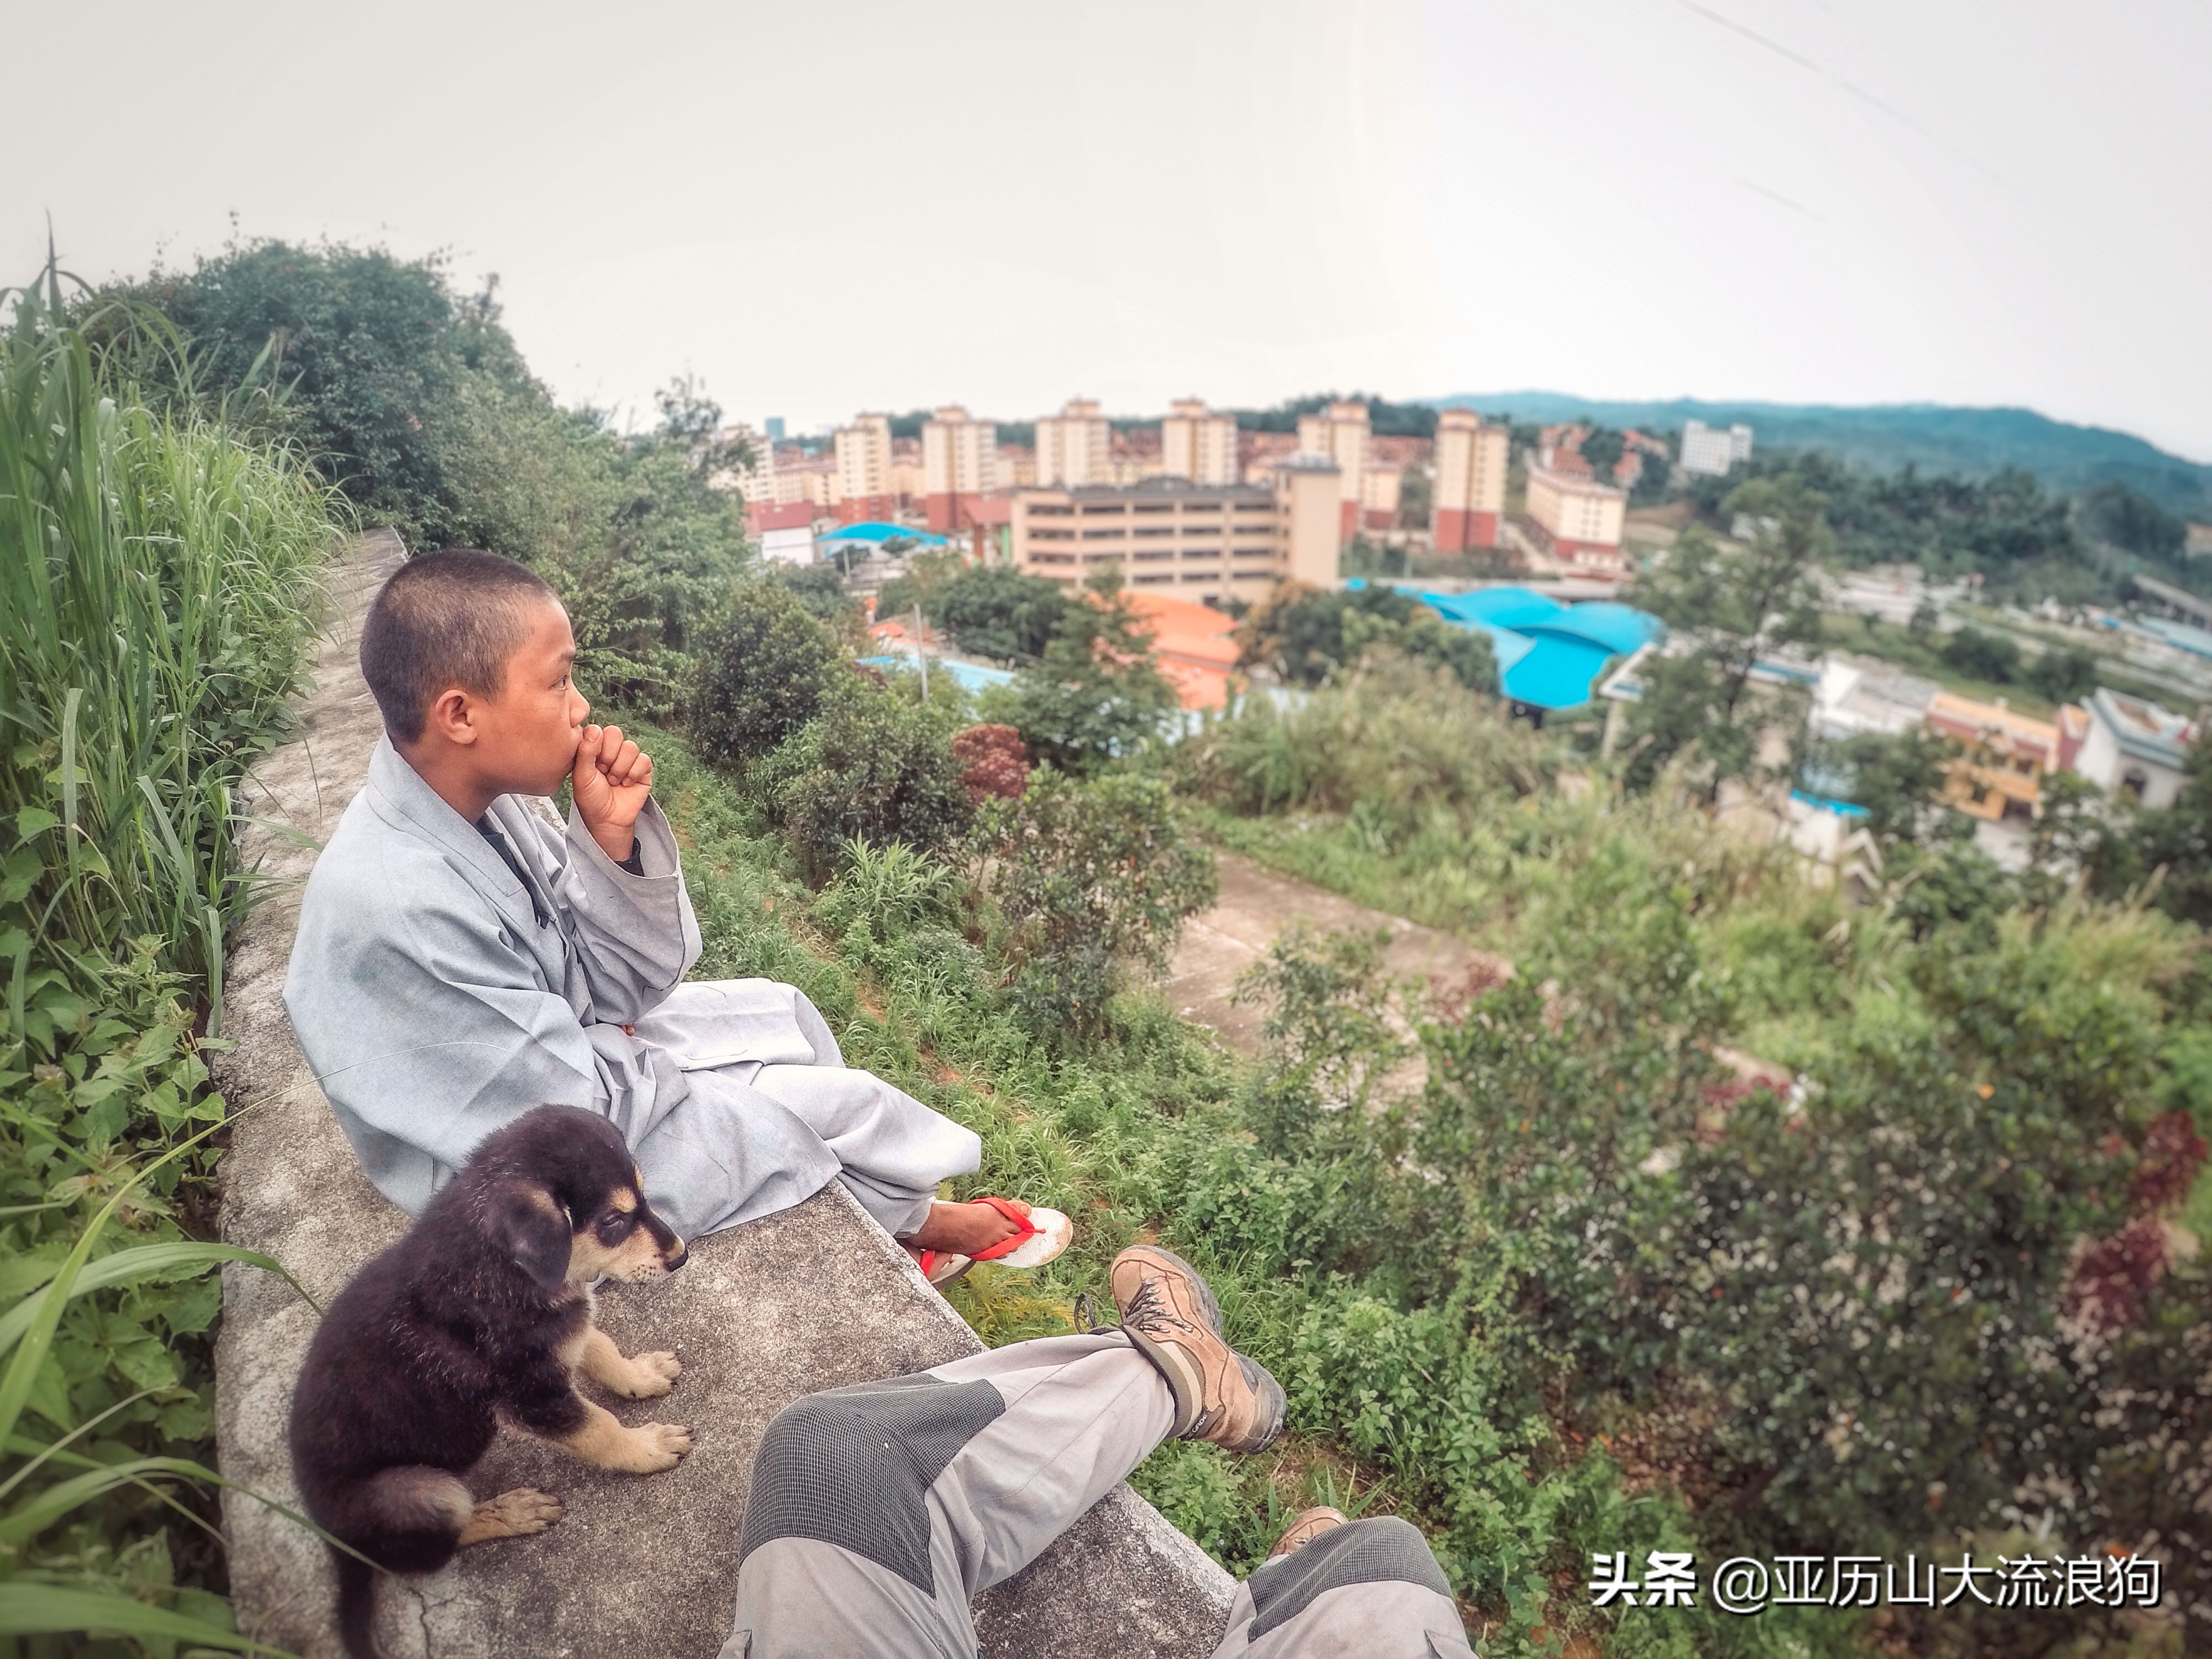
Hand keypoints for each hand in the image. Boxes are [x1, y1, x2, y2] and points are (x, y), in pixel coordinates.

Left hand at [571, 724, 653, 863]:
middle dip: (609, 756)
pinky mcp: (643, 769)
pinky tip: (626, 784)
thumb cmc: (591, 798)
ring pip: (630, 747)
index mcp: (594, 748)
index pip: (599, 730)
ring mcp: (628, 759)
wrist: (607, 820)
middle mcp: (611, 750)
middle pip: (616, 733)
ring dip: (620, 768)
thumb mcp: (582, 776)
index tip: (593, 764)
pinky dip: (634, 773)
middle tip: (604, 772)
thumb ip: (585, 751)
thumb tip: (595, 729)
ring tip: (614, 781)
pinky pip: (644, 760)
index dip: (597, 745)